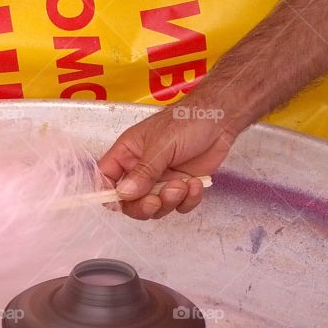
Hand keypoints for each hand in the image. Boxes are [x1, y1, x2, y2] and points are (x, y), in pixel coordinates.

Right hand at [97, 104, 238, 219]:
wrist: (221, 119)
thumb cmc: (185, 122)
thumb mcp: (161, 145)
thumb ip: (143, 171)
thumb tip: (123, 193)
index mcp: (127, 154)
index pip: (106, 178)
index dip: (108, 193)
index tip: (120, 202)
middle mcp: (141, 170)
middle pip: (130, 202)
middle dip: (144, 206)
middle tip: (156, 201)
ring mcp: (162, 181)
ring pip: (155, 208)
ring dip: (169, 202)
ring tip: (183, 184)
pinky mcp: (182, 187)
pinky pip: (178, 207)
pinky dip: (188, 200)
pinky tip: (196, 184)